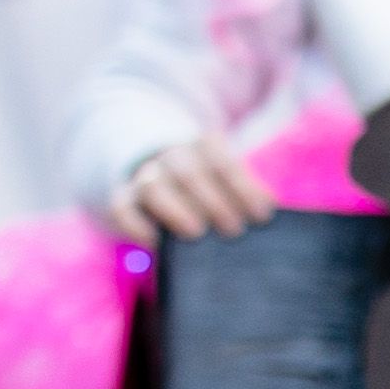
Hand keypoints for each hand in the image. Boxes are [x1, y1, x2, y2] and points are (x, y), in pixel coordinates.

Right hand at [105, 132, 271, 243]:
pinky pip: (122, 207)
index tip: (262, 214)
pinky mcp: (122, 199)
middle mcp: (172, 157)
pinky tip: (153, 242)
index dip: (243, 187)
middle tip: (233, 230)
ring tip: (196, 233)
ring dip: (176, 209)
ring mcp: (144, 176)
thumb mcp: (230, 180)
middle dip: (213, 201)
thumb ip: (246, 191)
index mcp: (203, 146)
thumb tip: (267, 207)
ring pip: (153, 185)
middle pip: (188, 172)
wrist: (165, 176)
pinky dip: (136, 224)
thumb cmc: (211, 187)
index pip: (222, 161)